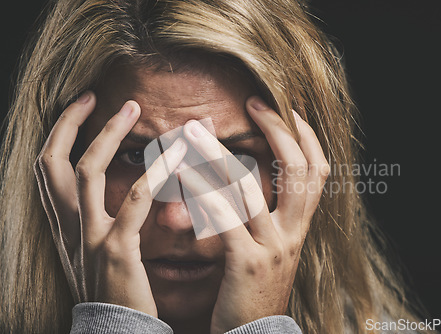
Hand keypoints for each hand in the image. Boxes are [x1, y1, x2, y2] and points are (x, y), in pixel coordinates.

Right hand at [33, 92, 186, 315]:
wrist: (116, 332)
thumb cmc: (112, 289)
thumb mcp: (92, 251)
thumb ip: (94, 219)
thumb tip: (110, 188)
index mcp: (63, 225)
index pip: (47, 168)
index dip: (60, 132)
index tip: (82, 105)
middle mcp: (68, 227)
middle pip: (53, 161)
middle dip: (72, 123)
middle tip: (102, 97)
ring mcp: (89, 238)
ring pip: (88, 171)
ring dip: (109, 134)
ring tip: (135, 109)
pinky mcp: (116, 251)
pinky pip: (134, 202)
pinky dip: (154, 173)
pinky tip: (176, 154)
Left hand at [179, 96, 329, 332]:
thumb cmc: (256, 289)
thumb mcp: (272, 249)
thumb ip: (266, 216)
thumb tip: (248, 178)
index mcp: (300, 226)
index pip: (318, 170)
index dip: (308, 136)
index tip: (289, 107)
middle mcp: (293, 232)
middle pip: (298, 168)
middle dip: (278, 129)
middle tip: (254, 101)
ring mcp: (273, 246)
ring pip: (249, 187)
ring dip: (218, 154)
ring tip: (192, 131)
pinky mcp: (247, 263)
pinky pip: (224, 218)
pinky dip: (202, 192)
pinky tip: (182, 174)